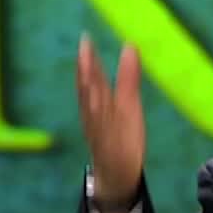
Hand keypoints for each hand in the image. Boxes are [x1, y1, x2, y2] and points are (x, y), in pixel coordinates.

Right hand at [75, 33, 144, 206]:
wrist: (116, 172)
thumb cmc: (121, 134)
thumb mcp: (127, 103)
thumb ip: (127, 77)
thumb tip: (130, 46)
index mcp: (98, 104)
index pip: (92, 79)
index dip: (88, 60)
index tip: (86, 39)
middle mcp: (94, 115)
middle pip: (88, 90)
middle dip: (85, 70)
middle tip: (83, 48)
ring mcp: (99, 131)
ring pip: (91, 108)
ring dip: (88, 90)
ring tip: (87, 70)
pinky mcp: (106, 147)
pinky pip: (101, 132)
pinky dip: (99, 120)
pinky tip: (100, 107)